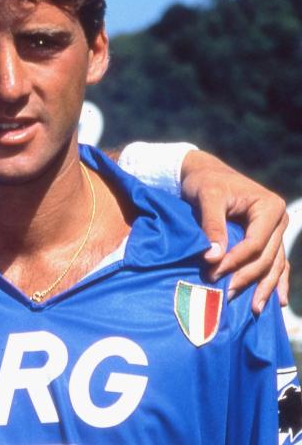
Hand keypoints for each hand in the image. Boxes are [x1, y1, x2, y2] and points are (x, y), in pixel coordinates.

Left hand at [180, 150, 288, 313]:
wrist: (205, 173)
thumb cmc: (205, 182)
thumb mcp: (207, 197)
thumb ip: (212, 226)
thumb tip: (214, 258)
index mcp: (269, 208)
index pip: (256, 244)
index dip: (236, 261)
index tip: (213, 274)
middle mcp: (278, 221)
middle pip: (267, 257)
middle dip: (248, 278)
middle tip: (227, 295)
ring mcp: (276, 231)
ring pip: (274, 264)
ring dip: (264, 287)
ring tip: (256, 309)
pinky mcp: (268, 239)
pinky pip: (276, 263)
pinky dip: (276, 281)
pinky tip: (277, 301)